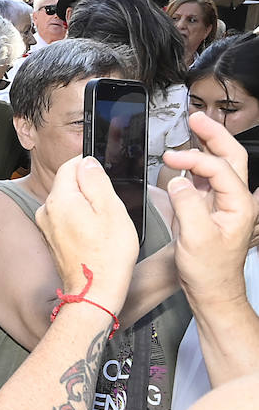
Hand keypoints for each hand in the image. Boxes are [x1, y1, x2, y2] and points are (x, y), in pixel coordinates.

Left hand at [34, 156, 134, 309]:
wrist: (94, 292)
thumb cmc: (107, 256)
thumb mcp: (111, 210)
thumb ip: (96, 181)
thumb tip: (87, 162)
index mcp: (59, 199)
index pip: (70, 165)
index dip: (91, 166)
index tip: (106, 176)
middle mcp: (46, 210)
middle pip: (69, 184)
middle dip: (90, 189)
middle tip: (110, 207)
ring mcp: (46, 226)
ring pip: (69, 202)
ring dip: (86, 206)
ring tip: (104, 225)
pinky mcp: (51, 239)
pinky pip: (66, 219)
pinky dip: (81, 221)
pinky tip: (95, 235)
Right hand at [163, 112, 257, 306]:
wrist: (213, 291)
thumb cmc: (210, 271)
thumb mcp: (196, 238)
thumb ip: (187, 204)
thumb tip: (177, 181)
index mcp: (238, 206)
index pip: (219, 169)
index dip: (194, 160)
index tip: (171, 160)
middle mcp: (235, 201)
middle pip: (231, 157)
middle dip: (214, 135)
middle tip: (196, 119)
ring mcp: (224, 203)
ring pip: (220, 165)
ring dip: (207, 146)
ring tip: (192, 130)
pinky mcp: (211, 209)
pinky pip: (206, 179)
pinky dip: (196, 165)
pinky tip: (184, 160)